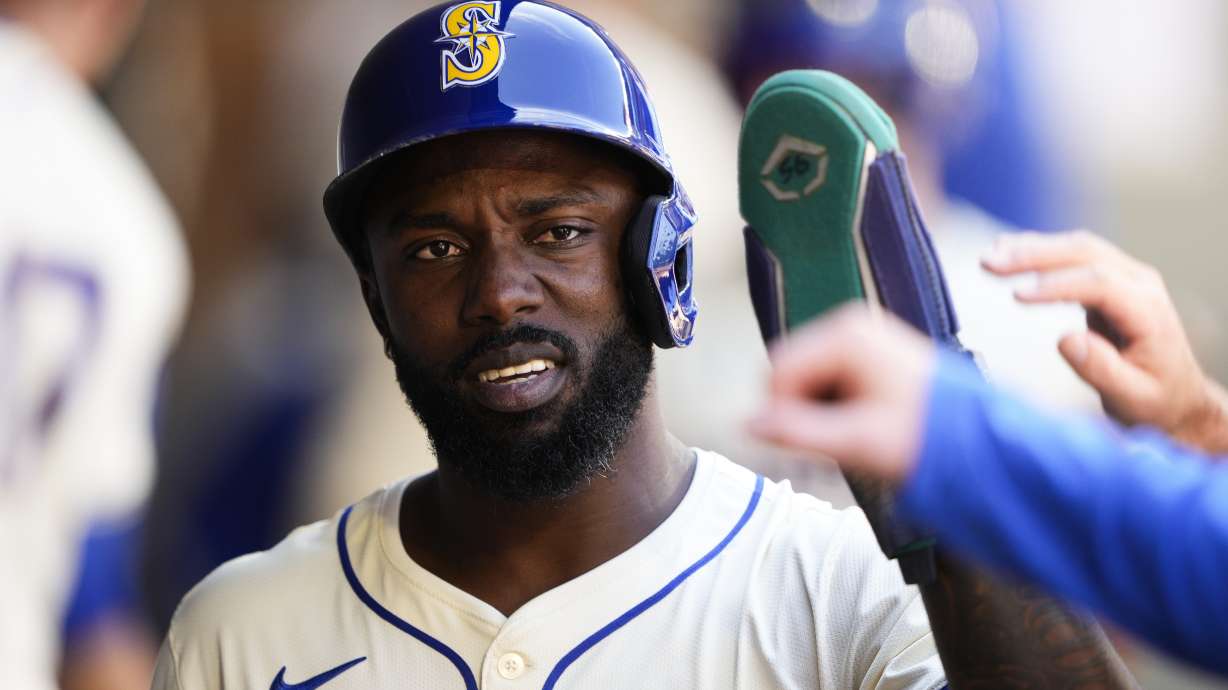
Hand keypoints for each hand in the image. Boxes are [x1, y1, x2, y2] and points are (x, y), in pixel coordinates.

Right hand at [747, 304, 937, 482]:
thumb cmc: (930, 434)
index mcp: (846, 335)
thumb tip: (747, 425)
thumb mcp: (857, 440)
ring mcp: (860, 339)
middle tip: (830, 443)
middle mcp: (850, 327)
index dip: (781, 412)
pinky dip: (832, 405)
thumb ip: (797, 433)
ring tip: (850, 437)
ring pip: (806, 379)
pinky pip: (827, 379)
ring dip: (816, 411)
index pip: (777, 371)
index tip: (806, 444)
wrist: (978, 438)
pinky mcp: (868, 355)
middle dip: (800, 411)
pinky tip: (857, 425)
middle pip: (789, 373)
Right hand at [982, 230, 1227, 452]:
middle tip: (990, 263)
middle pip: (1084, 253)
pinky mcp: (1108, 279)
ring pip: (1076, 247)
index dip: (1055, 286)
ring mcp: (1125, 276)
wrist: (1177, 396)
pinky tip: (1010, 250)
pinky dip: (1039, 251)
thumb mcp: (1132, 398)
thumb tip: (1065, 339)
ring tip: (991, 256)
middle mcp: (1139, 283)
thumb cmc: (1155, 400)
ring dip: (1031, 248)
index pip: (1099, 283)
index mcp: (1148, 310)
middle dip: (1033, 255)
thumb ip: (1101, 369)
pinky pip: (1072, 255)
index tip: (1016, 297)